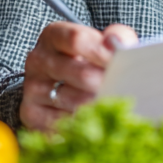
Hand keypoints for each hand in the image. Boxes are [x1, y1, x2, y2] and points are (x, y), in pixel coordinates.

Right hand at [19, 22, 138, 131]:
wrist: (66, 86)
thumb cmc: (90, 61)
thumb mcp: (103, 43)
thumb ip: (117, 38)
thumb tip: (119, 44)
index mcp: (54, 36)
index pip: (77, 40)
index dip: (104, 53)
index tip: (123, 64)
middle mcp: (37, 60)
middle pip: (82, 75)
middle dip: (110, 85)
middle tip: (130, 93)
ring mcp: (32, 89)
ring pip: (77, 103)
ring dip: (103, 108)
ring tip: (119, 108)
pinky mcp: (32, 115)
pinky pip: (66, 125)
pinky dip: (86, 126)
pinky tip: (99, 122)